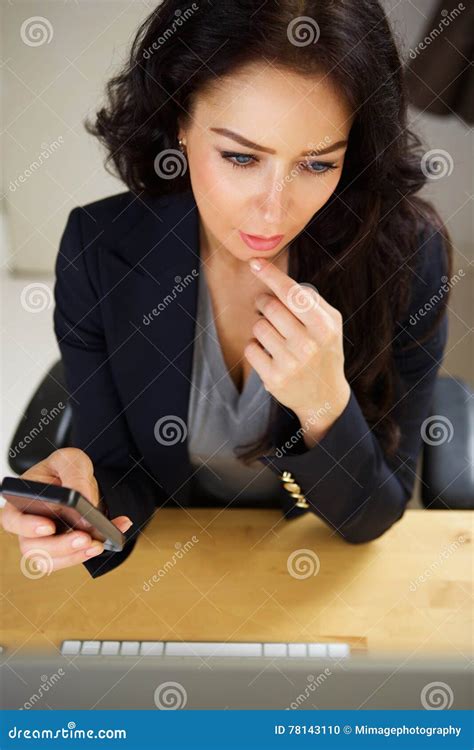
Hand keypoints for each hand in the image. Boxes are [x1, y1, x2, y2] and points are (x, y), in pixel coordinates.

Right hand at [0, 448, 132, 573]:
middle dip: (60, 546)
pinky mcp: (59, 551)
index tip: (49, 526)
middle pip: (31, 546)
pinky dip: (87, 554)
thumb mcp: (71, 460)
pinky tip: (106, 541)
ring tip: (97, 544)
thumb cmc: (66, 468)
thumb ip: (75, 475)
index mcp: (21, 500)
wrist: (80, 482)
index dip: (27, 526)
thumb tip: (83, 500)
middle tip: (84, 538)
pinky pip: (68, 560)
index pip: (12, 518)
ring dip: (74, 556)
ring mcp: (41, 541)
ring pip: (48, 561)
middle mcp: (27, 525)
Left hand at [244, 258, 350, 443]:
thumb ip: (311, 301)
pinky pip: (250, 348)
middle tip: (269, 308)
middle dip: (264, 303)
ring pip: (258, 327)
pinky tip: (269, 354)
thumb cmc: (324, 350)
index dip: (271, 275)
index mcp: (324, 326)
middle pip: (270, 307)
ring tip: (275, 337)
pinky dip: (255, 347)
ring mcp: (290, 363)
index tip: (254, 262)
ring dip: (261, 327)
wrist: (324, 396)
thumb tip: (278, 280)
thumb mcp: (331, 324)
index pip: (292, 293)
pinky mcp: (274, 378)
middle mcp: (308, 344)